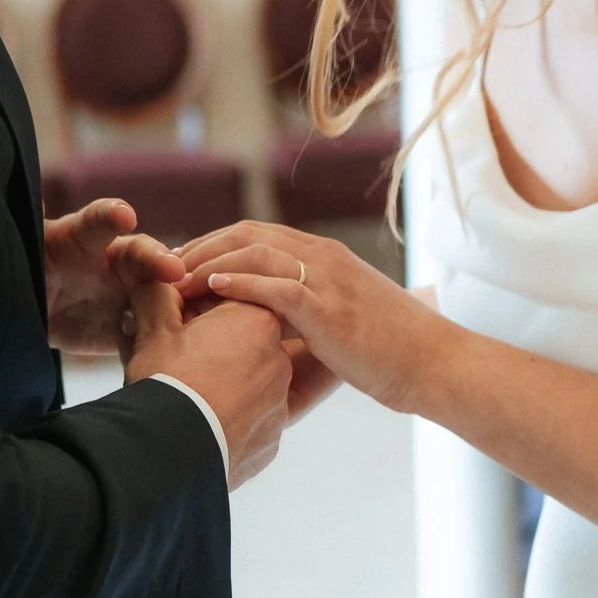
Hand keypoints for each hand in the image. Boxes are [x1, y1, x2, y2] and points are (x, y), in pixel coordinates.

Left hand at [43, 198, 183, 353]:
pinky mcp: (130, 328)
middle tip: (175, 270)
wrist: (31, 317)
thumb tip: (34, 201)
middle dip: (159, 260)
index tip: (124, 216)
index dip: (112, 215)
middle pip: (144, 255)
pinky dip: (168, 338)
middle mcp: (115, 261)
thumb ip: (32, 227)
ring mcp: (128, 295)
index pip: (100, 219)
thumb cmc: (31, 271)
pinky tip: (178, 345)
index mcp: (84, 237)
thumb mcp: (27, 251)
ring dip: (176, 299)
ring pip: (159, 294)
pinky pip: (153, 333)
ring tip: (187, 310)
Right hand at [115, 249, 291, 488]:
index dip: (204, 310)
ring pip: (254, 383)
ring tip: (189, 393)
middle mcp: (281, 360)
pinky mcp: (272, 440)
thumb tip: (144, 264)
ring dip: (229, 383)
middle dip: (221, 346)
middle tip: (181, 359)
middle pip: (250, 342)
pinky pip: (254, 422)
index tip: (180, 322)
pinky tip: (203, 423)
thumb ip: (154, 290)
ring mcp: (279, 404)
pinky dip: (233, 419)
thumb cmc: (162, 383)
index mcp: (258, 321)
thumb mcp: (153, 329)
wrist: (165, 456)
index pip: (239, 301)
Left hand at [176, 221, 451, 414]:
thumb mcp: (344, 321)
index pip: (255, 235)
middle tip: (162, 268)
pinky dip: (240, 283)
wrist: (434, 363)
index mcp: (325, 257)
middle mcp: (323, 257)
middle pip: (246, 234)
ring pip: (255, 252)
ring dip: (209, 263)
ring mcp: (328, 279)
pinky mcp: (330, 308)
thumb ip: (309, 315)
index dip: (212, 245)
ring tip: (175, 281)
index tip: (179, 266)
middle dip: (199, 247)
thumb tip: (271, 330)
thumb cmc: (392, 351)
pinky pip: (277, 285)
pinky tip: (212, 290)